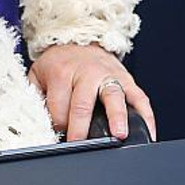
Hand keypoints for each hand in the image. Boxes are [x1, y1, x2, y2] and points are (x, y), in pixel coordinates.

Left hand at [28, 43, 155, 142]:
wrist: (79, 39)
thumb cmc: (59, 63)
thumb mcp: (38, 74)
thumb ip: (36, 97)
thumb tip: (37, 124)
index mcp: (61, 72)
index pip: (58, 106)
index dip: (57, 125)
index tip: (58, 137)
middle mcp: (87, 73)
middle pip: (83, 103)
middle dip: (81, 128)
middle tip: (80, 145)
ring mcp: (109, 75)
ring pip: (114, 97)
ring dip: (117, 117)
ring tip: (119, 135)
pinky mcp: (128, 79)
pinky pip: (140, 98)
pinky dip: (145, 116)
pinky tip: (148, 132)